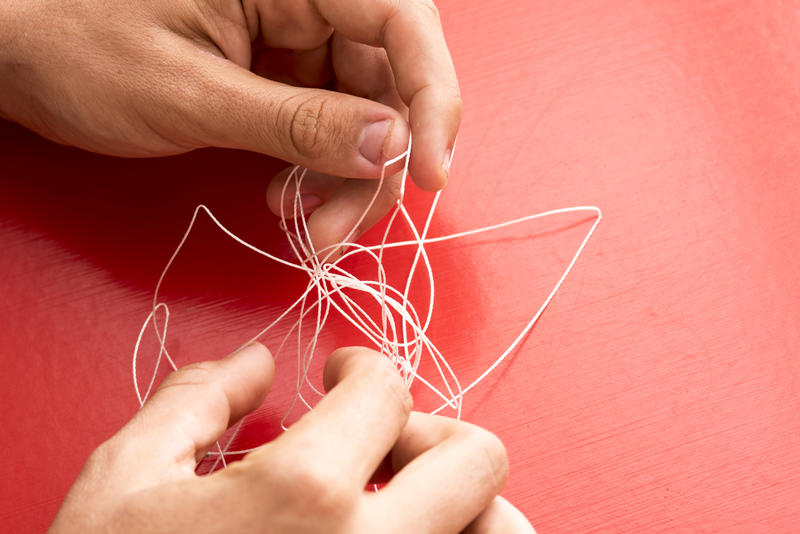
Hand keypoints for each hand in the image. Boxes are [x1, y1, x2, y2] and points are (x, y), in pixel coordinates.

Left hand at [0, 0, 459, 251]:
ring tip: (307, 226)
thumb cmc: (78, 47)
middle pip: (390, 76)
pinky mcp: (279, 68)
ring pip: (365, 110)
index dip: (433, 97)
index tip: (430, 174)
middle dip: (380, 162)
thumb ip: (298, 123)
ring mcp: (293, 32)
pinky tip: (289, 200)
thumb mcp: (192, 94)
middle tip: (340, 229)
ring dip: (349, 179)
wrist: (17, 52)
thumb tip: (393, 147)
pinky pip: (329, 121)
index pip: (402, 19)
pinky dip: (320, 171)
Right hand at [50, 344, 534, 532]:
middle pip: (477, 458)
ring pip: (502, 533)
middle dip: (430, 431)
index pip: (386, 391)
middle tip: (379, 445)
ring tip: (401, 504)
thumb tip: (253, 366)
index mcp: (304, 494)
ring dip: (464, 502)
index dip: (361, 368)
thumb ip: (197, 401)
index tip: (342, 375)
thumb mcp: (124, 481)